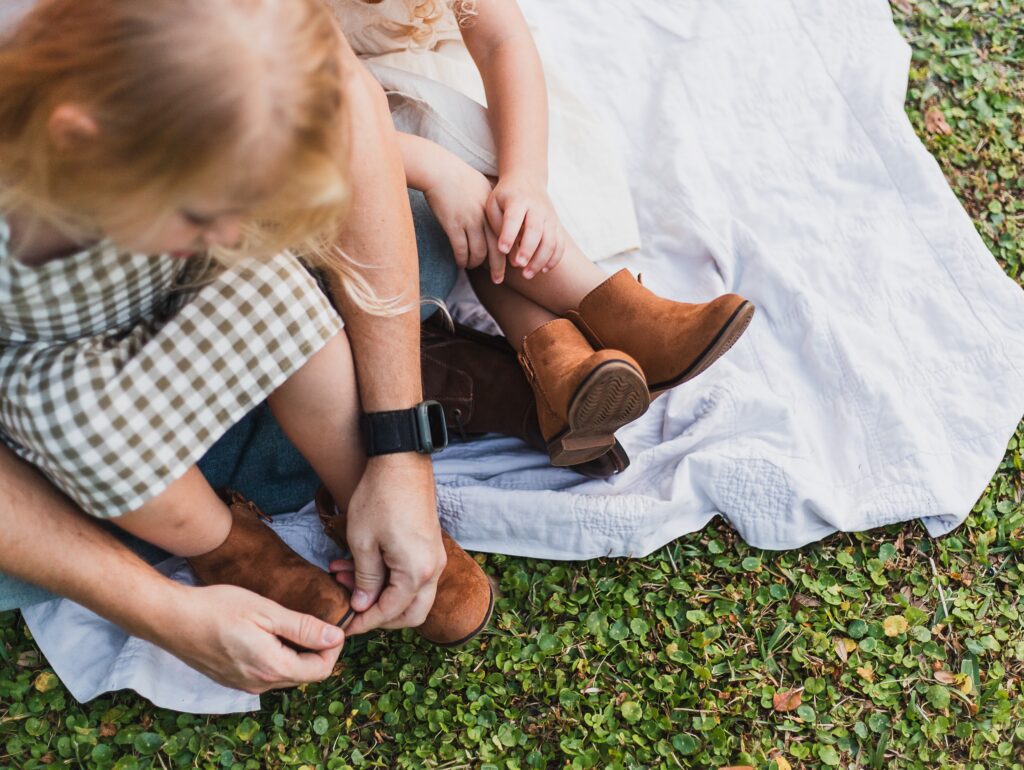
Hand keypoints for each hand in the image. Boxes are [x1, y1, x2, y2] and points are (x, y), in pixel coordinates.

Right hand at [158, 583, 345, 693]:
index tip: (332, 625)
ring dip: (297, 654)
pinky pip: (267, 674)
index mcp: (271, 668)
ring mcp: (243, 685)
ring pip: (286, 675)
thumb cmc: (217, 608)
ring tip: (293, 625)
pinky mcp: (232, 679)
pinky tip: (270, 635)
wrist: (172, 618)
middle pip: (305, 675)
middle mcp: (259, 684)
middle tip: (316, 622)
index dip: (333, 648)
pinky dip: (278, 657)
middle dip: (317, 651)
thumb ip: (303, 628)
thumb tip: (336, 637)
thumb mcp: (267, 611)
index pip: (320, 670)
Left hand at [331, 454, 445, 635]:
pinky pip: (414, 576)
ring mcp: (434, 558)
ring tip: (344, 576)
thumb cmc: (379, 498)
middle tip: (353, 610)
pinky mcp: (430, 547)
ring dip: (382, 595)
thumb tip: (363, 605)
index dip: (364, 622)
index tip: (344, 625)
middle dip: (380, 617)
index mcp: (416, 572)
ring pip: (413, 595)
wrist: (402, 462)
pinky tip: (361, 565)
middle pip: (411, 613)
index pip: (389, 612)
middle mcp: (433, 569)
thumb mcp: (363, 542)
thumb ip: (365, 579)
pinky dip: (391, 580)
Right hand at [423, 161, 503, 282]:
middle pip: (498, 249)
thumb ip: (492, 206)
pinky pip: (461, 250)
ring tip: (473, 266)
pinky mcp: (453, 225)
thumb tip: (497, 223)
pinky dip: (462, 260)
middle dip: (498, 268)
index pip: (507, 237)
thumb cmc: (459, 178)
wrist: (438, 170)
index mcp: (495, 209)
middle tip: (498, 279)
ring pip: (479, 253)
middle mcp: (486, 217)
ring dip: (476, 264)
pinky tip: (460, 262)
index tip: (509, 263)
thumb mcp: (483, 187)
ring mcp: (470, 221)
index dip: (509, 253)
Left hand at [486, 175, 566, 280]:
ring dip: (540, 260)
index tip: (502, 250)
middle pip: (536, 230)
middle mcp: (537, 208)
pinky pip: (560, 244)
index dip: (508, 234)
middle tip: (519, 266)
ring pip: (551, 240)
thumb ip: (497, 226)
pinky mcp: (557, 226)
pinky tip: (543, 271)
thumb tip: (506, 252)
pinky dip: (554, 259)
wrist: (527, 179)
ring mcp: (550, 217)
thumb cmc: (505, 197)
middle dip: (528, 250)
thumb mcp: (493, 204)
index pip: (514, 218)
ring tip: (527, 274)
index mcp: (517, 200)